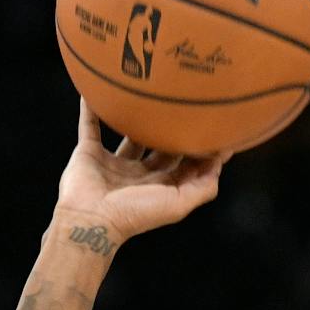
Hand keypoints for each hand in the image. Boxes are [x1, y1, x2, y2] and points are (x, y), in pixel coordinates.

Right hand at [54, 101, 227, 246]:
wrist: (92, 218)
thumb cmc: (136, 213)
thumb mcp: (178, 204)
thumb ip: (203, 187)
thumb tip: (220, 162)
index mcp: (161, 186)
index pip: (185, 164)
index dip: (199, 150)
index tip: (212, 127)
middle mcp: (140, 174)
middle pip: (160, 148)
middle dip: (172, 131)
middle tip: (184, 105)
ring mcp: (114, 163)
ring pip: (129, 135)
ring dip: (136, 119)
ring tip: (146, 96)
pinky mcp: (89, 153)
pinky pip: (90, 126)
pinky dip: (90, 110)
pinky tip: (95, 91)